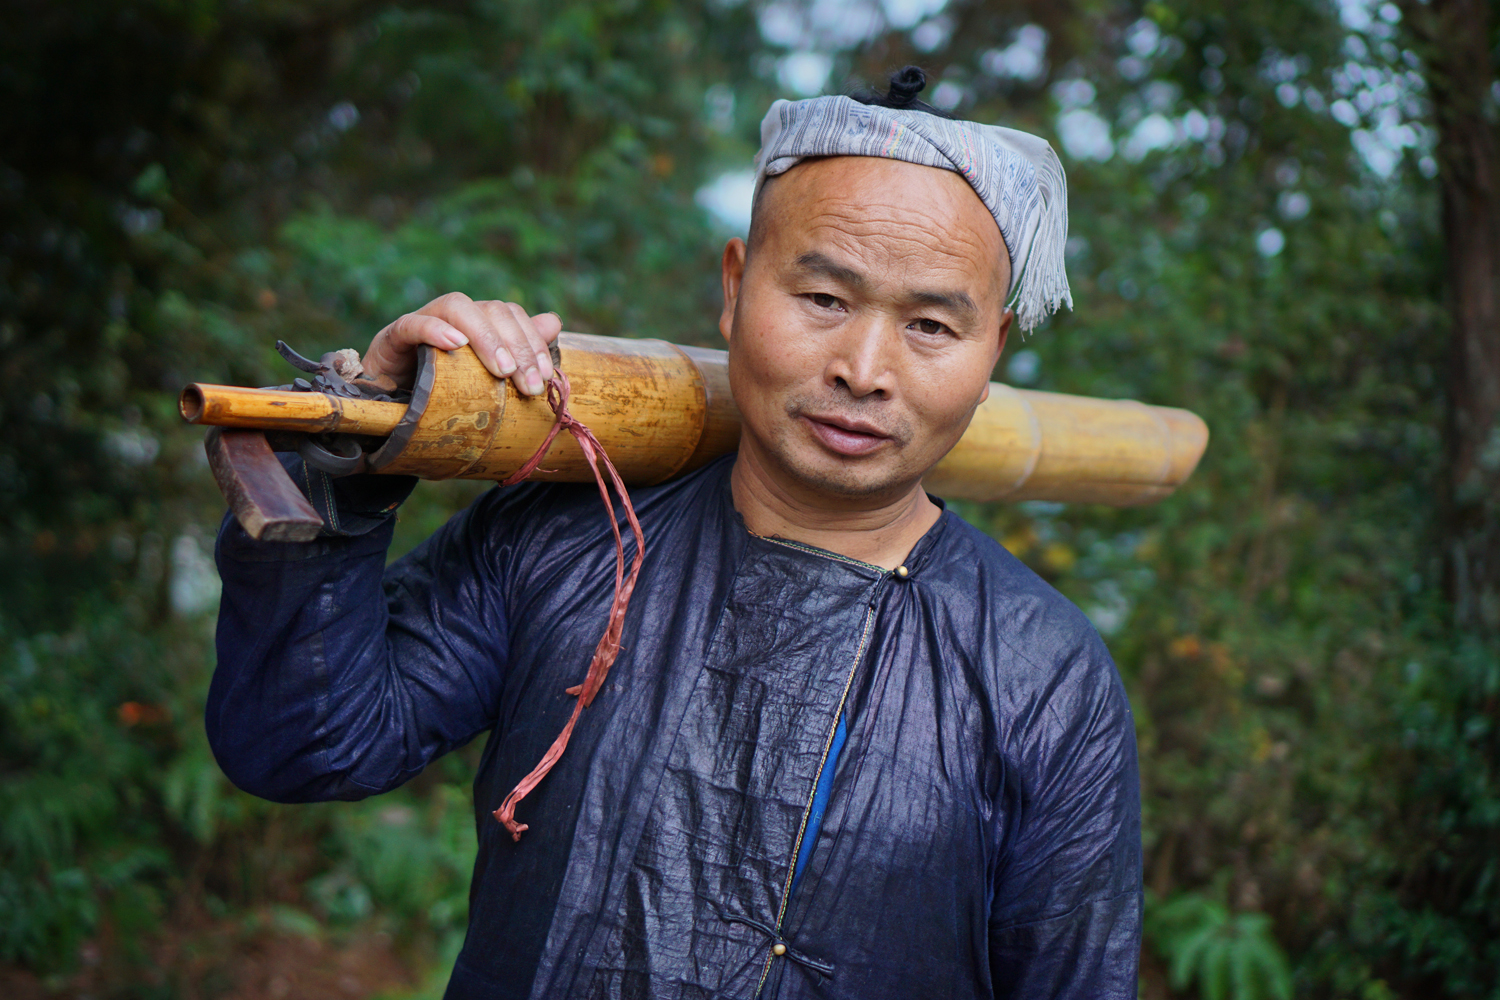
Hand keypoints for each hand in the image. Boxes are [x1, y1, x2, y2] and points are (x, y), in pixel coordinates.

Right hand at [361, 292, 562, 394]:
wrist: (389, 409)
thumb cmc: (441, 392)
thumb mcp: (485, 378)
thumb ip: (518, 350)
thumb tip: (554, 322)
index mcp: (477, 323)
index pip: (512, 315)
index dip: (533, 342)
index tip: (545, 376)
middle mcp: (453, 315)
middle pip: (491, 310)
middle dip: (516, 346)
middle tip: (529, 383)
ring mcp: (422, 321)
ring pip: (457, 306)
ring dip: (485, 337)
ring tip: (502, 370)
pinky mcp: (392, 336)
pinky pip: (412, 323)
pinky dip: (434, 329)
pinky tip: (455, 344)